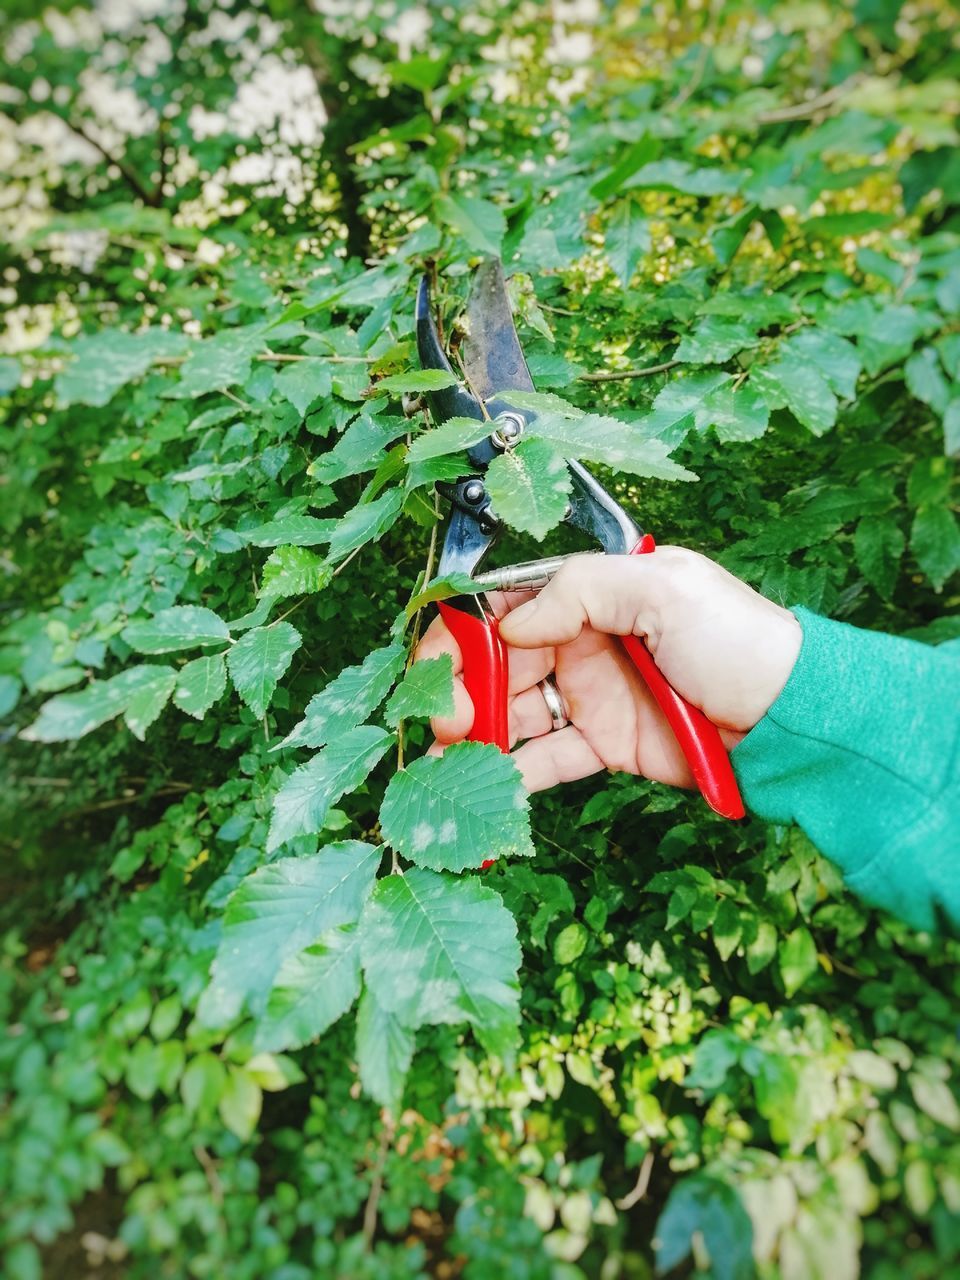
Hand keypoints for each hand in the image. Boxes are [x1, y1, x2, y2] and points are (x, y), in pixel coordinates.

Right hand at [415, 546, 801, 792]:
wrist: (791, 716)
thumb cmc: (737, 637)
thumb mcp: (663, 588)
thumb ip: (581, 590)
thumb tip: (510, 625)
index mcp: (593, 595)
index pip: (508, 603)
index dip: (463, 629)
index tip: (434, 660)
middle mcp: (583, 643)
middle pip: (500, 663)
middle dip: (463, 688)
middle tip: (443, 719)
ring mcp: (592, 696)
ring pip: (515, 712)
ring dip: (477, 735)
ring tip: (445, 761)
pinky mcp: (605, 745)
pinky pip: (548, 758)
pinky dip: (515, 773)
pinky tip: (487, 786)